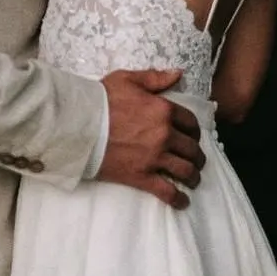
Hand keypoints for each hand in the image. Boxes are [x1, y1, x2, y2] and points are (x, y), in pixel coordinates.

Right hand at [97, 68, 205, 209]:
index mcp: (163, 110)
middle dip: (197, 156)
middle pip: (191, 149)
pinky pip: (167, 191)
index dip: (195, 131)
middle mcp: (164, 135)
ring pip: (185, 171)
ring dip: (193, 176)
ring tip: (193, 179)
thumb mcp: (129, 79)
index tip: (193, 136)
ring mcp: (154, 157)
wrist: (80, 124)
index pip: (190, 123)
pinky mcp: (141, 176)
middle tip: (196, 160)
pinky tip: (183, 201)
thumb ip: (156, 78)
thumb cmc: (102, 99)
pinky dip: (178, 199)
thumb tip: (178, 74)